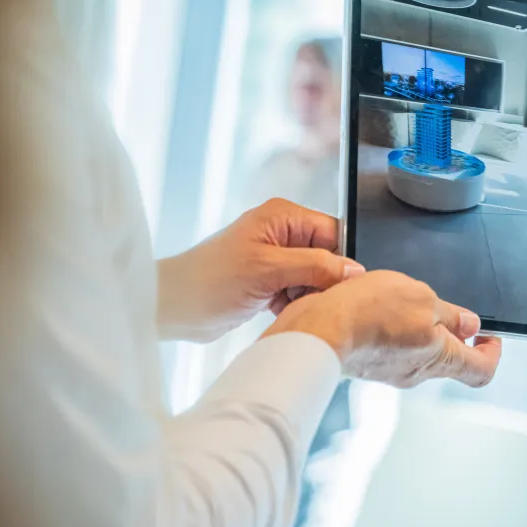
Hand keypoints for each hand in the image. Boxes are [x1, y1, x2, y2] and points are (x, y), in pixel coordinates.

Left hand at [157, 199, 364, 342]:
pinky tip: (278, 310)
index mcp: (283, 216)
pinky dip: (295, 304)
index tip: (339, 286)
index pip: (334, 232)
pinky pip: (300, 291)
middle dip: (322, 281)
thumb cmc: (207, 281)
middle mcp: (282, 233)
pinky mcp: (270, 280)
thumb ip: (316, 266)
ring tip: (285, 304)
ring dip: (307, 295)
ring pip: (316, 277)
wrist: (171, 308)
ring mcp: (276, 258)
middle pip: (328, 256)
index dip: (340, 260)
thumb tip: (354, 269)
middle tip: (306, 297)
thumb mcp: (268, 270)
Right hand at [264, 270, 501, 388]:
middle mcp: (417, 372)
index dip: (492, 354)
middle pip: (449, 359)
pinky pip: (392, 347)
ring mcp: (391, 371)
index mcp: (440, 358)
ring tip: (404, 299)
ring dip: (419, 327)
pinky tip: (379, 306)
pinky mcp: (369, 363)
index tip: (491, 337)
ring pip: (418, 352)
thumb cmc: (367, 314)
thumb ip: (449, 314)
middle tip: (445, 308)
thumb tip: (469, 324)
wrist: (317, 329)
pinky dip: (393, 329)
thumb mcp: (420, 298)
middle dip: (452, 333)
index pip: (481, 371)